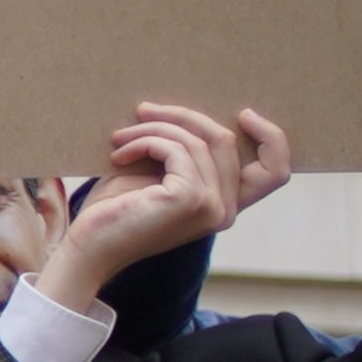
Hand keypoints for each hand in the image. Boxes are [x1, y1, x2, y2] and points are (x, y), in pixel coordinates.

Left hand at [57, 101, 267, 289]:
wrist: (86, 249)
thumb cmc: (114, 213)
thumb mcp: (158, 176)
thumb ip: (184, 154)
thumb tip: (190, 113)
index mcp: (225, 207)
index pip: (275, 172)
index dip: (271, 136)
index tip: (243, 113)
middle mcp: (226, 211)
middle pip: (226, 140)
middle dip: (183, 117)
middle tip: (143, 111)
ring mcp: (212, 206)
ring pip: (197, 140)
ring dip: (154, 128)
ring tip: (121, 137)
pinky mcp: (190, 199)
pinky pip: (176, 149)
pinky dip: (146, 142)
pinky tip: (119, 155)